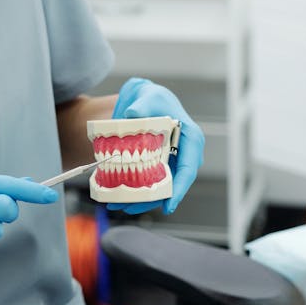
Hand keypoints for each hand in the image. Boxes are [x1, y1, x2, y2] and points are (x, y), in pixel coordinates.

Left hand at [108, 77, 204, 214]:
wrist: (143, 100)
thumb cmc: (152, 98)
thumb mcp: (150, 97)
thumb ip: (143, 105)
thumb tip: (131, 115)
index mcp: (190, 140)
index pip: (188, 169)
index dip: (179, 189)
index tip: (168, 206)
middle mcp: (183, 154)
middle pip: (171, 184)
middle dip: (151, 199)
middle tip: (128, 207)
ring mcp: (169, 162)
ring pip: (157, 187)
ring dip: (138, 199)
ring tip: (116, 205)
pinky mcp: (154, 166)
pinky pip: (147, 182)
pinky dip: (133, 190)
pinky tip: (115, 195)